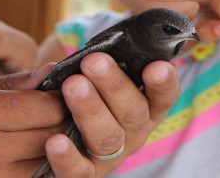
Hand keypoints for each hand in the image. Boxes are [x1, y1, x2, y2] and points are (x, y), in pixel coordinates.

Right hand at [0, 65, 74, 176]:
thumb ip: (14, 83)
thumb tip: (54, 71)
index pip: (40, 107)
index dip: (62, 98)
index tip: (69, 92)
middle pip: (49, 135)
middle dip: (67, 121)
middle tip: (76, 110)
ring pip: (47, 163)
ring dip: (60, 147)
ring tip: (62, 131)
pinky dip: (43, 167)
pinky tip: (44, 153)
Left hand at [45, 52, 180, 176]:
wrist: (56, 130)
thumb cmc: (84, 93)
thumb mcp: (96, 75)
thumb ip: (97, 61)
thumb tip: (87, 53)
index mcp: (146, 107)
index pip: (164, 95)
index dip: (163, 83)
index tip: (156, 67)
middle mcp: (134, 132)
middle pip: (132, 112)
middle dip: (114, 85)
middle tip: (94, 62)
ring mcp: (111, 156)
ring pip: (107, 137)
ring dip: (90, 110)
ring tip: (73, 85)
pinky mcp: (85, 174)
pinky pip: (79, 172)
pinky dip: (68, 158)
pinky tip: (55, 141)